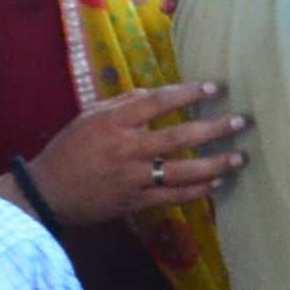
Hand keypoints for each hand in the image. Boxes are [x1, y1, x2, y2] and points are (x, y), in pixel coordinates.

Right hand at [26, 80, 245, 223]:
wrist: (48, 192)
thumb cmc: (69, 149)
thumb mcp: (90, 116)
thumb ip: (124, 104)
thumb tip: (155, 94)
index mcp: (114, 122)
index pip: (158, 102)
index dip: (188, 93)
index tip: (214, 87)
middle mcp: (126, 149)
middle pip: (178, 137)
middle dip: (213, 129)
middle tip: (241, 122)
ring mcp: (132, 178)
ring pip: (181, 171)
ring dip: (214, 164)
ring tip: (239, 158)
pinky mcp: (134, 202)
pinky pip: (172, 196)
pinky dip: (196, 191)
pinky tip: (217, 184)